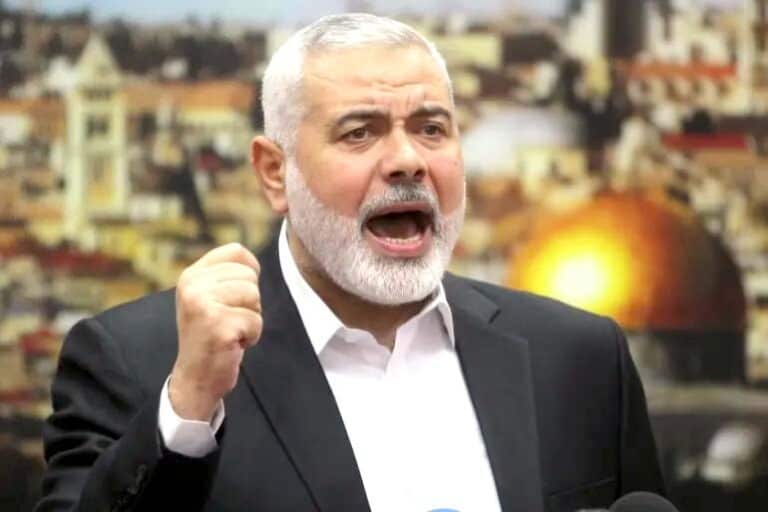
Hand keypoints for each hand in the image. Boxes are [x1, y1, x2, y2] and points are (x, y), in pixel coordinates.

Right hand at [169, 243, 261, 420]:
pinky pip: (255, 321)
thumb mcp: (208, 298)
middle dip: (250, 302)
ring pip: (254, 297)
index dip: (249, 272)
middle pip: (249, 276)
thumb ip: (225, 277)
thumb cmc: (211, 335)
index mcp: (191, 275)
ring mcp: (203, 304)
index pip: (236, 251)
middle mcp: (193, 285)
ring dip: (250, 319)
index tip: (237, 296)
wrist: (195, 377)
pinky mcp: (217, 324)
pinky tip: (231, 344)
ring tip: (230, 330)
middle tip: (229, 320)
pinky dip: (251, 336)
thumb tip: (252, 262)